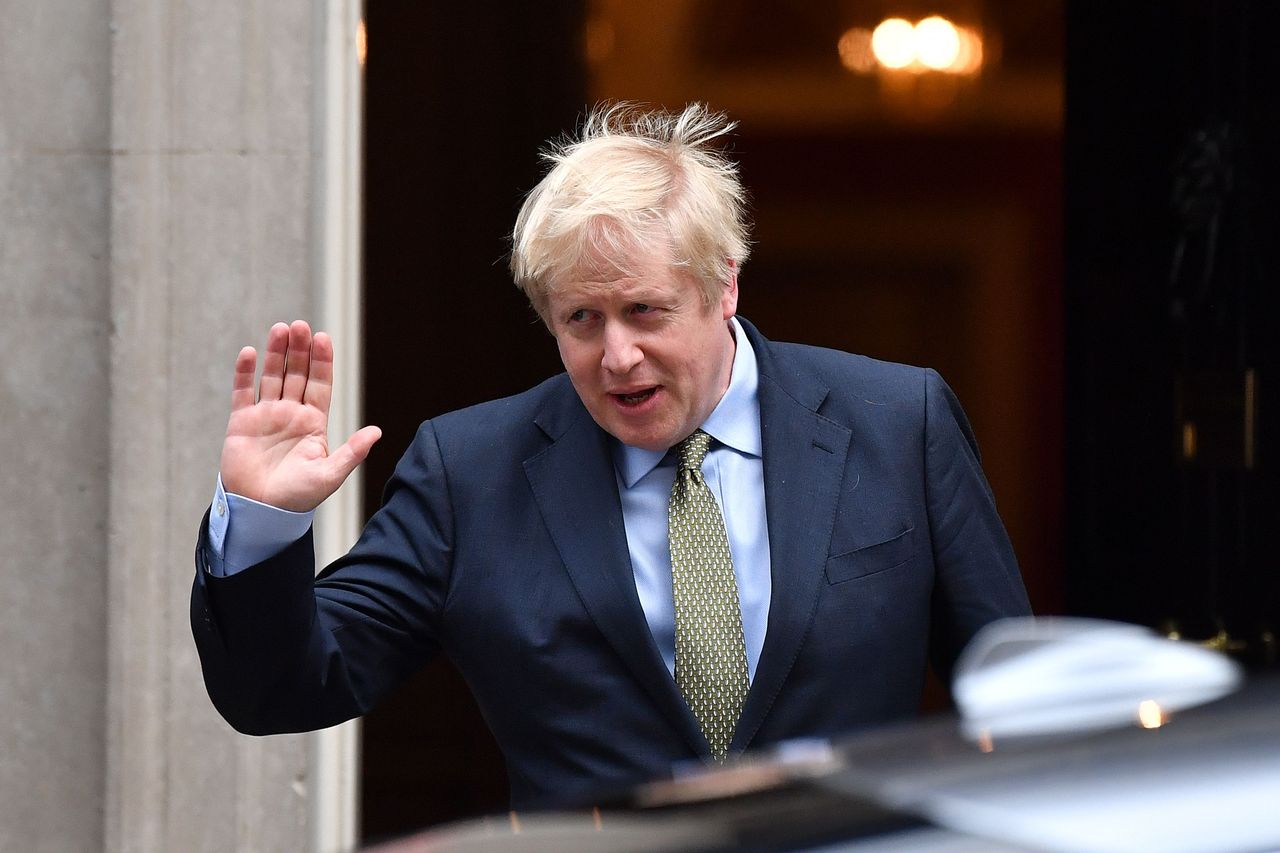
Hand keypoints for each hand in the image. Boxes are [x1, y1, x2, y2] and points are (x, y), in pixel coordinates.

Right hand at [219, 320, 381, 511]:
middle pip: (296, 374)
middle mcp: (291, 414)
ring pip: (272, 376)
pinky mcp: (241, 422)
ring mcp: (266, 415)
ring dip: (275, 353)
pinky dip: (245, 373)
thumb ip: (352, 452)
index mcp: (314, 423)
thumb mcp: (329, 475)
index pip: (320, 385)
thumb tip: (377, 432)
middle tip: (301, 325)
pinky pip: (243, 392)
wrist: (260, 512)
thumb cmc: (297, 498)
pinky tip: (249, 353)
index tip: (324, 338)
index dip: (322, 362)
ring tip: (280, 329)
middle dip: (299, 350)